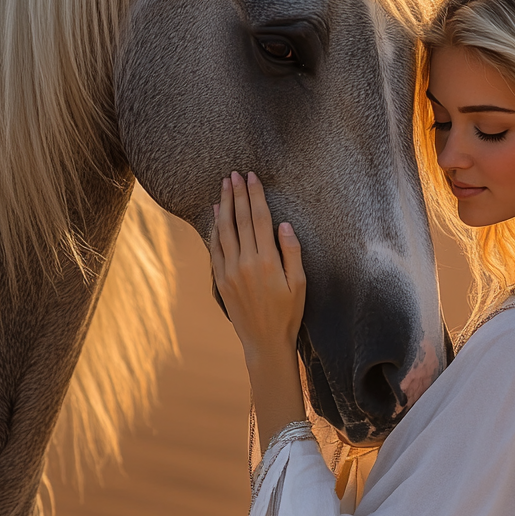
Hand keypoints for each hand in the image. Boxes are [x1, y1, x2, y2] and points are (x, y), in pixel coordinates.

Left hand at [210, 171, 306, 450]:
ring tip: (223, 187)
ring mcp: (230, 271)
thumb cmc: (288, 313)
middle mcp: (245, 262)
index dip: (255, 196)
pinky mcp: (221, 280)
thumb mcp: (300, 284)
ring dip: (223, 207)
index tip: (252, 177)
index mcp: (267, 261)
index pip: (260, 219)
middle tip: (234, 174)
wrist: (264, 341)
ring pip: (224, 231)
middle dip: (237, 194)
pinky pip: (215, 248)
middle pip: (240, 220)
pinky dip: (214, 229)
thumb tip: (283, 224)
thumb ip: (292, 252)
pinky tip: (215, 216)